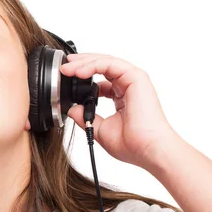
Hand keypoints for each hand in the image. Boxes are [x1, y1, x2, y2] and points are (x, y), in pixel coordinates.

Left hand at [60, 53, 179, 170]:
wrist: (147, 149)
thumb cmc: (132, 144)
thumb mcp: (99, 129)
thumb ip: (85, 117)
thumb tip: (71, 109)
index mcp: (121, 97)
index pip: (100, 79)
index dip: (83, 76)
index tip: (66, 78)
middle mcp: (128, 86)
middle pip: (101, 66)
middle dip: (80, 64)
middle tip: (63, 68)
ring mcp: (133, 80)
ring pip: (105, 61)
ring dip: (84, 63)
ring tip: (67, 69)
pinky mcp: (136, 77)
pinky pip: (111, 64)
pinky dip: (93, 65)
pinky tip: (80, 72)